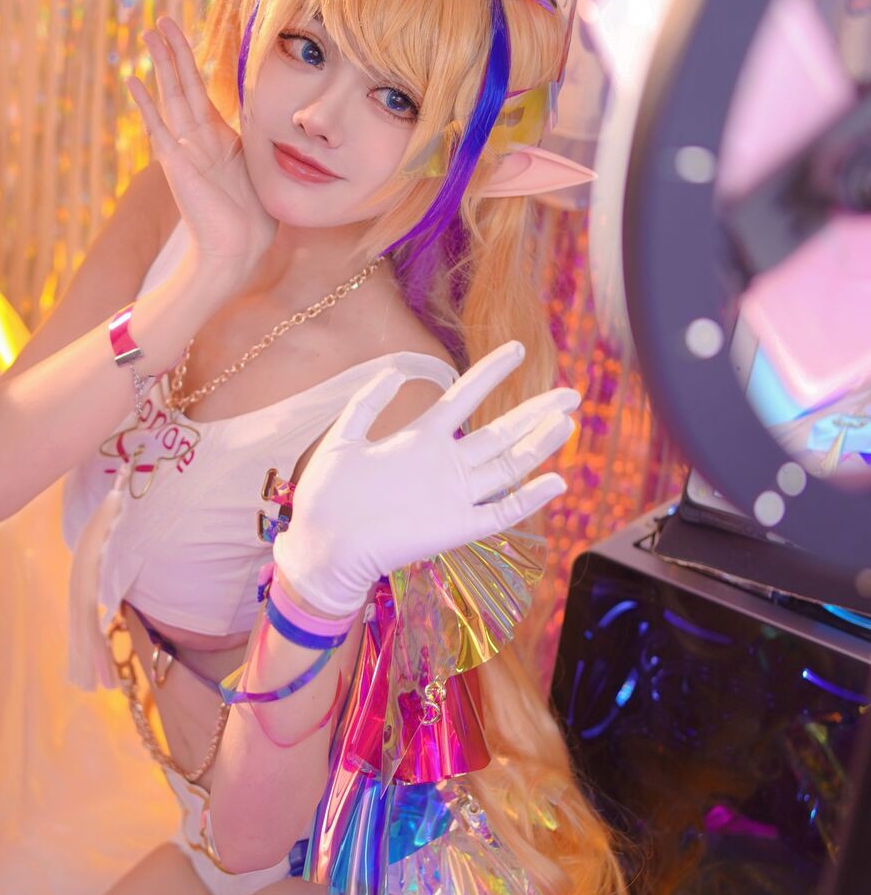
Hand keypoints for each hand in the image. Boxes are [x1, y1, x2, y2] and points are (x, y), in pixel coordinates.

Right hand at [126, 16, 275, 279]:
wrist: (237, 252)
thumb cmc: (253, 221)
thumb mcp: (262, 170)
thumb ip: (262, 144)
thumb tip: (288, 129)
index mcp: (218, 140)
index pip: (203, 91)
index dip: (196, 61)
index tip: (190, 32)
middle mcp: (197, 140)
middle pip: (183, 86)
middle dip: (175, 52)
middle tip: (163, 18)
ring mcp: (184, 149)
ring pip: (172, 96)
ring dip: (162, 64)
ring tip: (149, 33)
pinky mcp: (177, 162)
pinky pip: (158, 128)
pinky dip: (146, 104)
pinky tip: (133, 79)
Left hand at [272, 342, 577, 618]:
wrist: (322, 545)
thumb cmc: (327, 497)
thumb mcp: (344, 439)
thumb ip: (367, 404)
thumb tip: (395, 369)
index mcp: (420, 440)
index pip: (464, 397)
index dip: (491, 373)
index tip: (518, 349)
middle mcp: (444, 465)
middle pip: (501, 433)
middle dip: (536, 411)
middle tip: (572, 393)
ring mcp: (454, 496)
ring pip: (508, 466)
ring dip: (539, 445)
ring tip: (567, 421)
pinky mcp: (456, 528)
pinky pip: (500, 512)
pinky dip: (528, 499)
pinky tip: (556, 481)